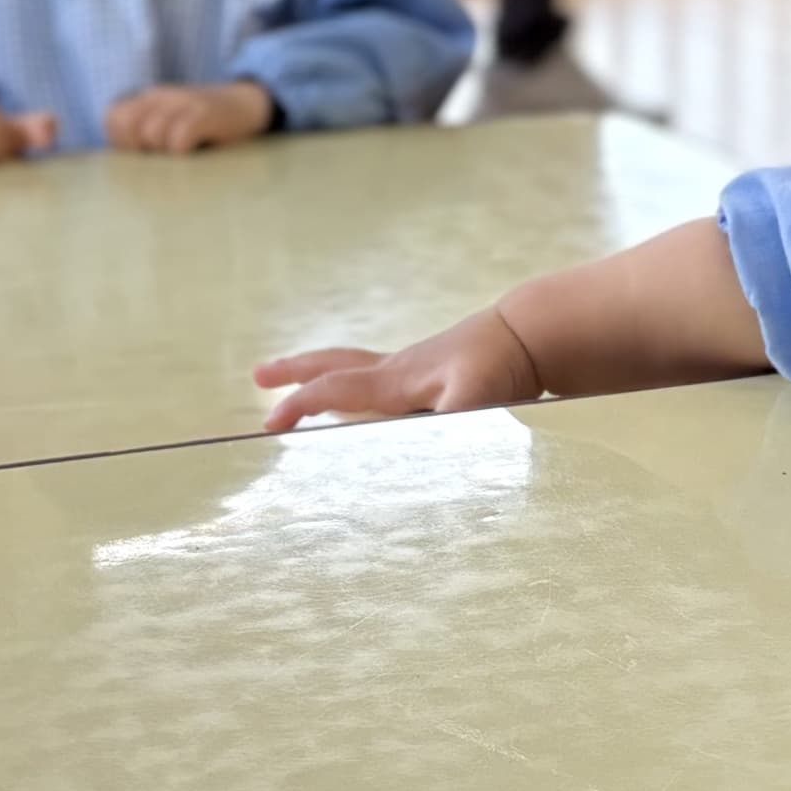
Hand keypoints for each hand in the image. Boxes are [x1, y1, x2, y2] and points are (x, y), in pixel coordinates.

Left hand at [105, 82, 274, 155]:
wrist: (249, 104)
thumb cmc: (206, 126)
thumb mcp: (170, 122)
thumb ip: (144, 136)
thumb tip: (124, 167)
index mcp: (149, 99)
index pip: (114, 117)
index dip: (122, 142)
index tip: (144, 153)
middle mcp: (162, 96)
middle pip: (126, 124)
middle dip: (138, 148)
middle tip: (160, 157)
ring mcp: (185, 101)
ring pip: (151, 132)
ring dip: (163, 152)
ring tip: (179, 155)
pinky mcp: (206, 113)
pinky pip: (179, 137)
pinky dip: (182, 152)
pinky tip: (194, 153)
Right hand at [254, 303, 544, 432]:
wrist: (531, 334)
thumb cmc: (502, 368)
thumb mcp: (475, 402)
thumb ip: (446, 428)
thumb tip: (422, 456)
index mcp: (396, 381)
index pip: (334, 389)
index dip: (299, 405)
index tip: (268, 426)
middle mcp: (397, 370)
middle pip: (334, 365)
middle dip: (295, 372)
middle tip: (259, 376)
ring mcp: (414, 368)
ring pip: (355, 368)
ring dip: (323, 375)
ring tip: (300, 384)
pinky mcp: (433, 372)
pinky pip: (380, 378)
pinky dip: (357, 386)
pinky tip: (367, 402)